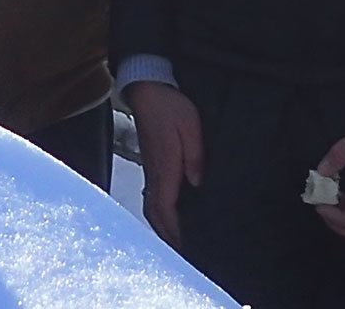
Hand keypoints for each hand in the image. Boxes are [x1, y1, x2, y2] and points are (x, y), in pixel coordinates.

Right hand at [125, 81, 202, 248]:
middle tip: (182, 253)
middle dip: (167, 235)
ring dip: (162, 225)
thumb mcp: (190, 126)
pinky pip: (153, 194)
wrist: (147, 90)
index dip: (174, 229)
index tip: (185, 246)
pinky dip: (160, 210)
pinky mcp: (150, 163)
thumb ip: (195, 156)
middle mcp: (154, 173)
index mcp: (164, 167)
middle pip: (156, 213)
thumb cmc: (170, 107)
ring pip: (152, 206)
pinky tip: (169, 213)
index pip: (166, 207)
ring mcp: (150, 169)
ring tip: (176, 241)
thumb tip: (197, 183)